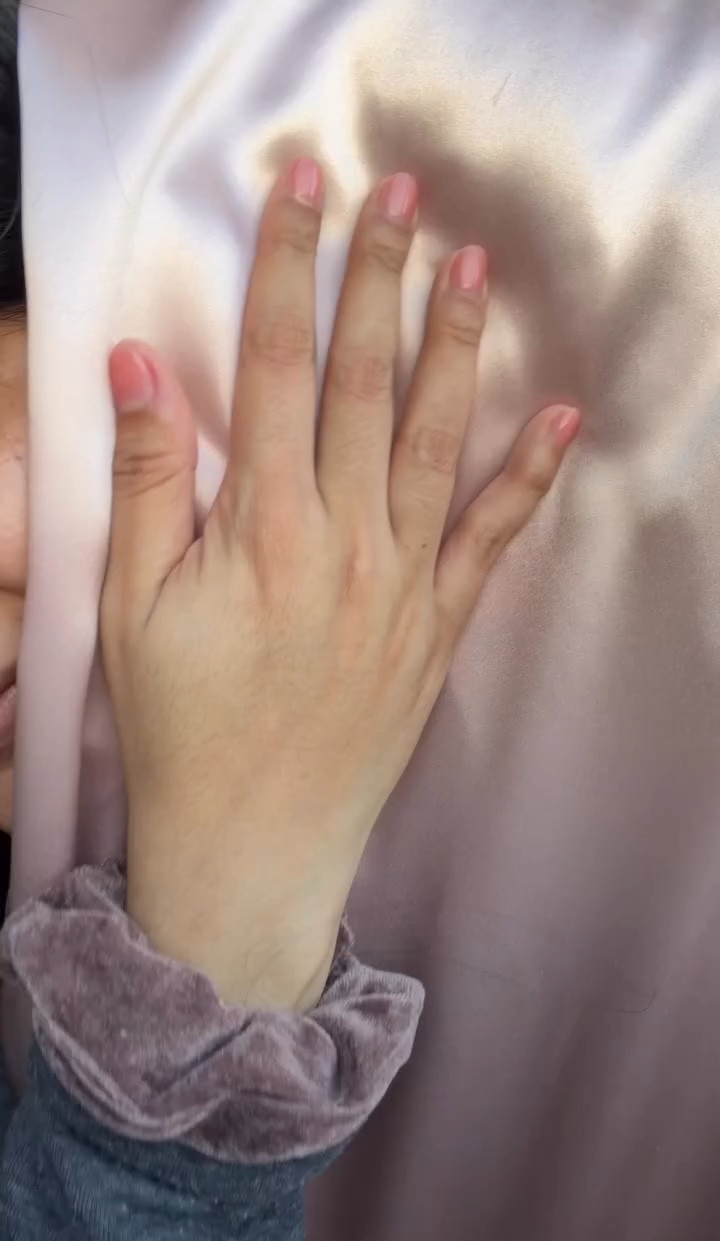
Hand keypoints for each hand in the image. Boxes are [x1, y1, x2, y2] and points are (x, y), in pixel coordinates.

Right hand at [101, 159, 578, 1009]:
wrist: (254, 842)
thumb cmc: (183, 730)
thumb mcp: (133, 608)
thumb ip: (146, 481)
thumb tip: (137, 364)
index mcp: (262, 527)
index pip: (274, 365)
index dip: (288, 268)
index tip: (302, 190)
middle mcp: (344, 541)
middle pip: (363, 381)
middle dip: (378, 277)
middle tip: (400, 194)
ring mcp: (403, 584)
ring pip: (436, 439)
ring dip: (454, 347)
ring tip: (472, 268)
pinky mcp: (437, 627)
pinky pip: (492, 540)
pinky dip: (529, 478)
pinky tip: (560, 421)